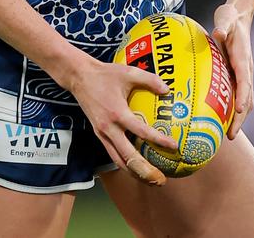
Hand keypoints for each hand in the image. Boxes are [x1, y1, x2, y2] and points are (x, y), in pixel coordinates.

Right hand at [69, 56, 178, 184]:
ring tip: (150, 180)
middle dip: (145, 171)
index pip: (141, 132)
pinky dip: (125, 164)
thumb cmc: (105, 74)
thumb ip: (149, 80)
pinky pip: (112, 154)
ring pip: (118, 161)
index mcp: (118, 113)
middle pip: (128, 157)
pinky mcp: (99, 134)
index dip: (158, 140)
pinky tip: (136, 166)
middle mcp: (109, 128)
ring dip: (134, 173)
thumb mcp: (128, 72)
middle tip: (161, 179)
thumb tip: (167, 89)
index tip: (174, 146)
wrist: (80, 77)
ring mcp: (102, 134)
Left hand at [211, 4, 253, 139]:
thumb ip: (222, 27)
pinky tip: (222, 119)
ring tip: (228, 134)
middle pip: (247, 98)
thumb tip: (217, 33)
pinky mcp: (238, 74)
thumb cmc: (230, 18)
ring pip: (245, 100)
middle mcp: (245, 69)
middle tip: (231, 135)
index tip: (238, 110)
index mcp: (242, 59)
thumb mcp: (225, 19)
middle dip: (240, 118)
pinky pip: (238, 95)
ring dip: (238, 118)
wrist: (239, 16)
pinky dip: (233, 109)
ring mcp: (243, 73)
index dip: (243, 96)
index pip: (245, 81)